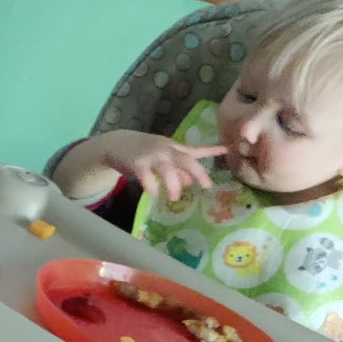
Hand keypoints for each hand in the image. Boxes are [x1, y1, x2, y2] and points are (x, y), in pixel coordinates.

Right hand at [91, 130, 223, 202]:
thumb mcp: (162, 157)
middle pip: (186, 160)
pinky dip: (152, 186)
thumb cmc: (142, 152)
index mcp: (173, 148)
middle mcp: (165, 150)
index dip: (212, 151)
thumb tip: (189, 181)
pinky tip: (154, 193)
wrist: (115, 143)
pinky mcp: (136, 164)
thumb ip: (176, 168)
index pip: (196, 150)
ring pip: (168, 170)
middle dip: (198, 173)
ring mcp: (151, 157)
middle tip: (206, 186)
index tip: (227, 151)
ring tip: (175, 198)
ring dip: (173, 184)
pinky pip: (146, 177)